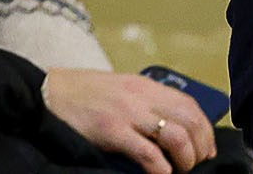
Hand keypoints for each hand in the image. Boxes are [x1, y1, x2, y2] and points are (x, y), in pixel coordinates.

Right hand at [40, 68, 217, 173]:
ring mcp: (127, 113)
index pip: (190, 105)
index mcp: (144, 86)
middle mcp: (141, 96)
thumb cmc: (82, 96)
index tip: (205, 150)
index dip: (205, 131)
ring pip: (177, 136)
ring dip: (185, 160)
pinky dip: (161, 169)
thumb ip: (144, 104)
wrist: (47, 93)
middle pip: (190, 120)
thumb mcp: (119, 91)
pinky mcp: (112, 130)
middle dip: (200, 148)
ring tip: (177, 172)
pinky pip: (149, 154)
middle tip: (194, 165)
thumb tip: (169, 129)